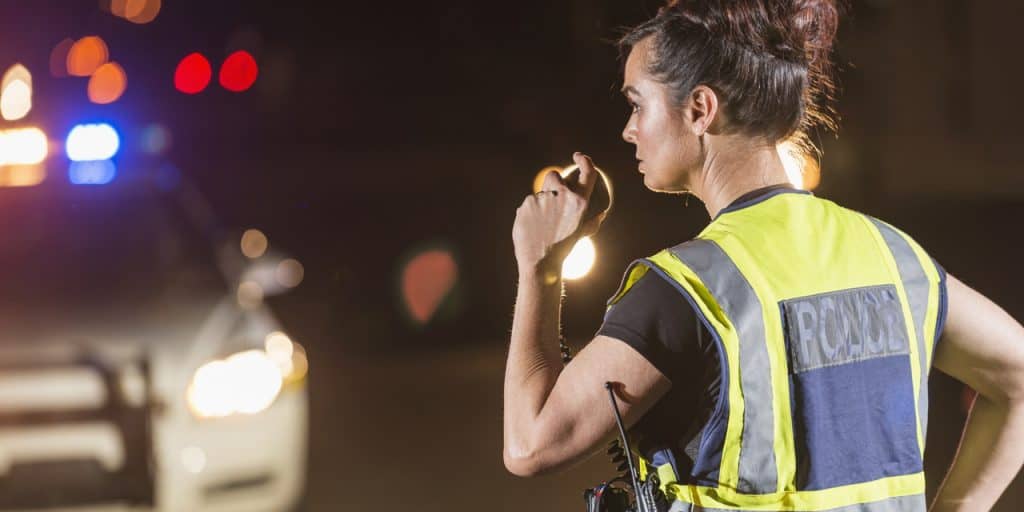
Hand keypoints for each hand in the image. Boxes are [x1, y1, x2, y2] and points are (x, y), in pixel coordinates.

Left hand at [513, 152, 600, 274]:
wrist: (541, 262)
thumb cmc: (563, 249)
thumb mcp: (581, 234)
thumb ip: (591, 221)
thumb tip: (600, 214)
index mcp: (579, 202)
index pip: (586, 172)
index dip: (584, 160)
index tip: (579, 156)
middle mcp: (562, 196)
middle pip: (554, 175)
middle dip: (553, 182)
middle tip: (551, 199)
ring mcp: (542, 199)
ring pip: (540, 194)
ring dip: (541, 204)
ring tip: (542, 225)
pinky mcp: (526, 204)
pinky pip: (528, 204)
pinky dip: (530, 212)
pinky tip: (533, 227)